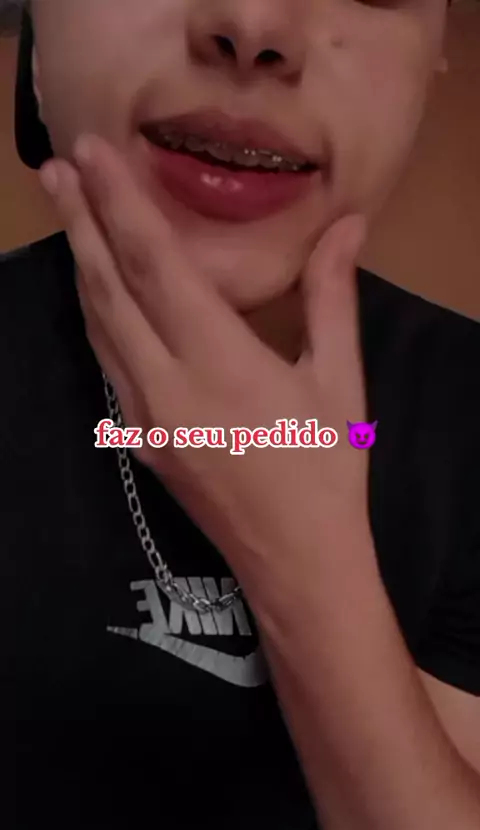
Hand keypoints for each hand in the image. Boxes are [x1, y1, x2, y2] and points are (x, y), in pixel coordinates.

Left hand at [40, 135, 369, 583]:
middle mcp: (167, 384)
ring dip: (81, 266)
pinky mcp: (139, 440)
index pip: (156, 266)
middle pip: (111, 289)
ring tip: (67, 215)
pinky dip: (96, 317)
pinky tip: (94, 294)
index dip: (121, 205)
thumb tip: (348, 225)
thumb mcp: (338, 380)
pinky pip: (108, 364)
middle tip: (56, 168)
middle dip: (81, 223)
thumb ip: (332, 296)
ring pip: (99, 327)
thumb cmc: (326, 469)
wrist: (295, 560)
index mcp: (220, 362)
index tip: (92, 156)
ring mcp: (144, 416)